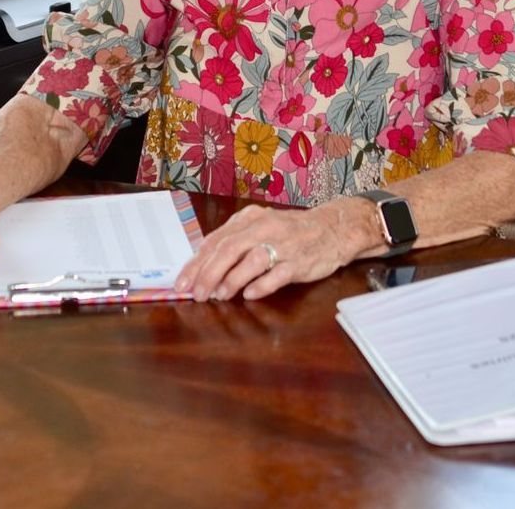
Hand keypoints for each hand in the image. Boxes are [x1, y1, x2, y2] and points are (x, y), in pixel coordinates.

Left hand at [174, 197, 373, 301]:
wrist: (332, 228)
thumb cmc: (290, 231)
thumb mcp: (259, 226)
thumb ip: (234, 241)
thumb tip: (203, 263)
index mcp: (250, 218)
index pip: (216, 241)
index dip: (196, 263)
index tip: (182, 281)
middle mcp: (264, 228)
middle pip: (229, 250)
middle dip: (207, 274)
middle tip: (196, 293)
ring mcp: (283, 244)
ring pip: (251, 261)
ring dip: (231, 280)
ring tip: (219, 295)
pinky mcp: (299, 262)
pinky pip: (277, 275)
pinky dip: (260, 285)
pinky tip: (248, 295)